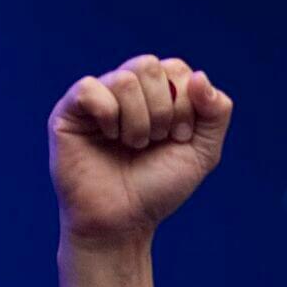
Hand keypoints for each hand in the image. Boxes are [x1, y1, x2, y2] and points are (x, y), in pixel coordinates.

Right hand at [47, 54, 232, 246]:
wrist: (124, 220)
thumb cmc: (159, 187)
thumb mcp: (203, 152)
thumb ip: (216, 112)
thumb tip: (199, 76)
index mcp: (158, 94)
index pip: (176, 68)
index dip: (186, 103)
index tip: (179, 137)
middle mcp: (127, 90)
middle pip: (150, 65)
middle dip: (163, 110)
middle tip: (156, 141)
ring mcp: (98, 96)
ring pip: (124, 79)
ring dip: (138, 122)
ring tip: (133, 145)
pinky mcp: (70, 109)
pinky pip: (90, 88)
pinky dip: (109, 117)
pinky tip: (108, 138)